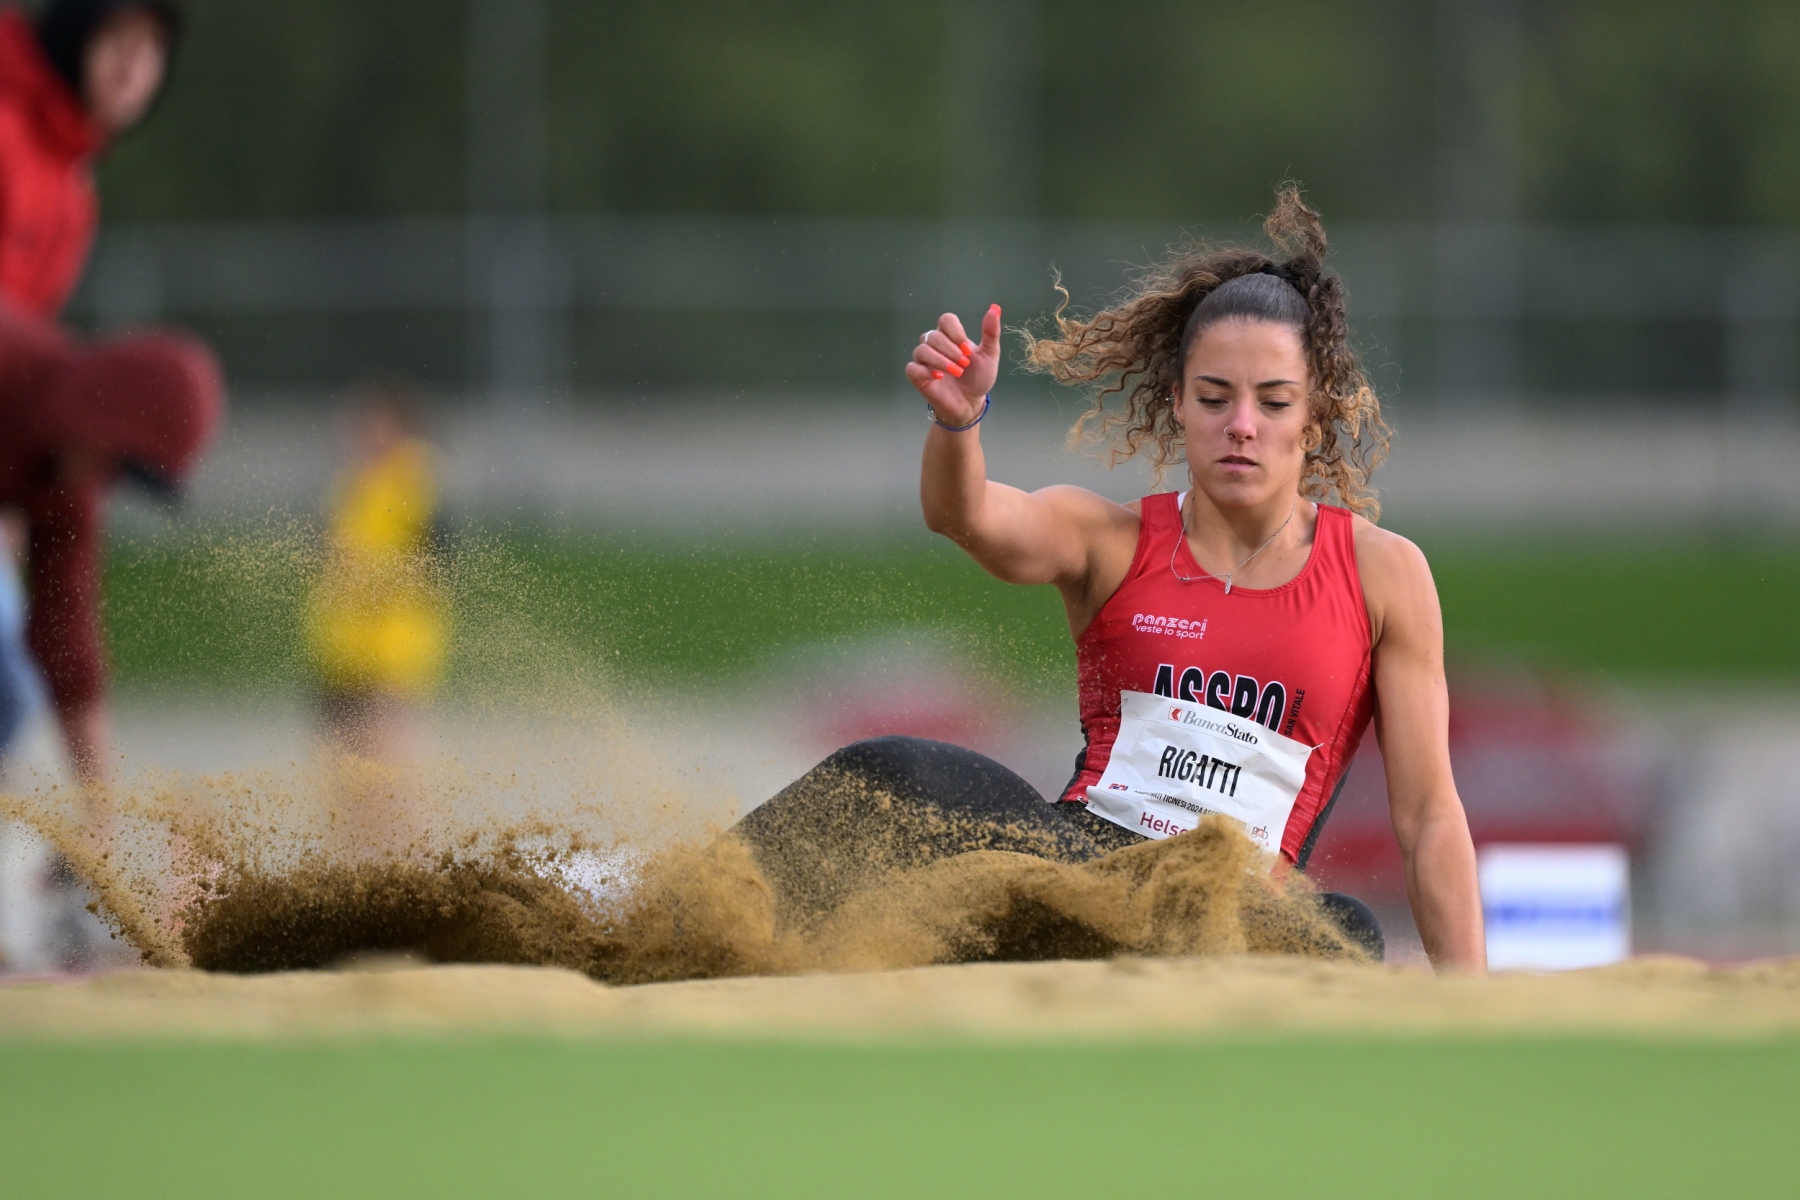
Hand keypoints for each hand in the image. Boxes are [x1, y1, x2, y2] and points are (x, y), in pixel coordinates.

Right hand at [905, 304, 1001, 426]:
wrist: (971, 402)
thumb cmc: (978, 378)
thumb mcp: (989, 355)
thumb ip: (991, 333)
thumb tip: (995, 308)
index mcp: (951, 336)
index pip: (946, 320)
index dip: (956, 332)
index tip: (968, 349)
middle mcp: (935, 345)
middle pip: (934, 336)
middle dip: (951, 350)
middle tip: (964, 364)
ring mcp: (924, 360)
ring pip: (922, 350)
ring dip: (940, 360)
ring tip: (956, 372)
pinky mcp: (917, 376)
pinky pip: (912, 367)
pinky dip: (926, 371)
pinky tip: (939, 377)